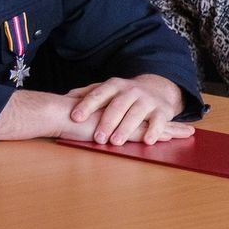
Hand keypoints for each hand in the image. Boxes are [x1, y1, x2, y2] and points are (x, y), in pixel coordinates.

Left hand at [65, 74, 192, 145]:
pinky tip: (146, 141)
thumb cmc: (123, 94)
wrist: (156, 88)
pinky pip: (158, 121)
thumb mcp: (106, 90)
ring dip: (125, 128)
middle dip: (106, 122)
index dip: (86, 105)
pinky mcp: (162, 111)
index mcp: (114, 86)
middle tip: (97, 138)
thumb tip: (65, 97)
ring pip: (135, 114)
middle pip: (116, 106)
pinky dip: (153, 131)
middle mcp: (130, 91)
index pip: (98, 94)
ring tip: (115, 142)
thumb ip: (87, 93)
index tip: (75, 117)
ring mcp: (147, 100)